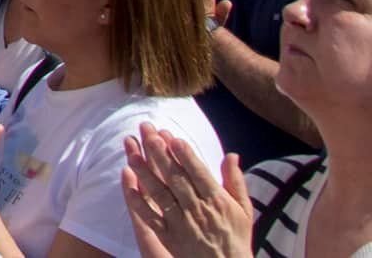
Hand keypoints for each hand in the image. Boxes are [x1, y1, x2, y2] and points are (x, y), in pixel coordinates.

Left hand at [121, 122, 252, 257]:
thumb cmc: (236, 237)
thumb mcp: (243, 210)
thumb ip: (235, 181)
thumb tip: (232, 154)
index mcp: (217, 201)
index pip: (199, 173)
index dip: (185, 155)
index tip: (173, 137)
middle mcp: (198, 210)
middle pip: (176, 178)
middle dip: (161, 155)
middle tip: (148, 134)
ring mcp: (181, 223)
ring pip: (160, 194)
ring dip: (145, 173)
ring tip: (132, 154)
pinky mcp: (169, 236)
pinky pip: (150, 217)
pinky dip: (138, 201)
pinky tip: (128, 185)